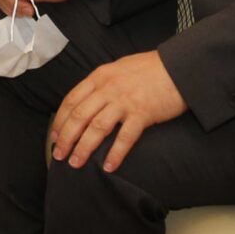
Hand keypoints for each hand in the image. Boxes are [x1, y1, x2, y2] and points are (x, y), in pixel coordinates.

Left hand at [49, 51, 186, 171]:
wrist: (179, 66)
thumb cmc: (150, 68)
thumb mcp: (119, 68)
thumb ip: (103, 83)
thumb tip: (88, 100)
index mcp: (99, 76)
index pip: (71, 100)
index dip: (60, 121)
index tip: (55, 136)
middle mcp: (108, 88)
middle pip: (79, 116)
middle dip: (66, 138)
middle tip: (59, 155)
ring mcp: (124, 101)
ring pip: (97, 128)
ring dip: (84, 148)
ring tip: (76, 163)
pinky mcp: (142, 113)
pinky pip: (124, 138)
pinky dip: (115, 154)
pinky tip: (108, 167)